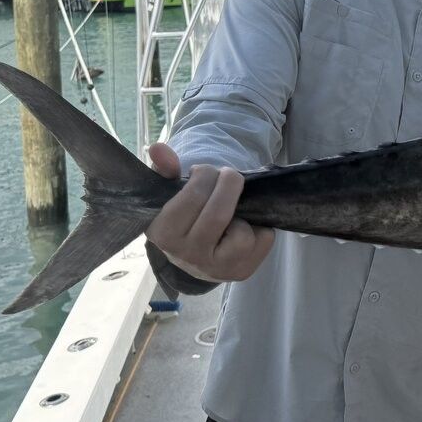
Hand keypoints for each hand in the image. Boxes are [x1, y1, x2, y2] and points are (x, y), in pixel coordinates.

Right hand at [143, 143, 274, 282]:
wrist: (195, 255)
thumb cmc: (183, 217)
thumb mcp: (169, 193)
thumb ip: (165, 170)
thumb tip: (159, 149)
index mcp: (163, 233)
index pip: (193, 196)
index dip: (205, 175)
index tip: (203, 172)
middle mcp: (187, 255)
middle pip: (219, 214)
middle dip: (229, 183)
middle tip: (228, 176)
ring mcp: (216, 268)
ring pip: (242, 235)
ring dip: (242, 212)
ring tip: (232, 209)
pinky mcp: (241, 272)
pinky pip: (263, 241)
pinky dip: (259, 227)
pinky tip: (244, 224)